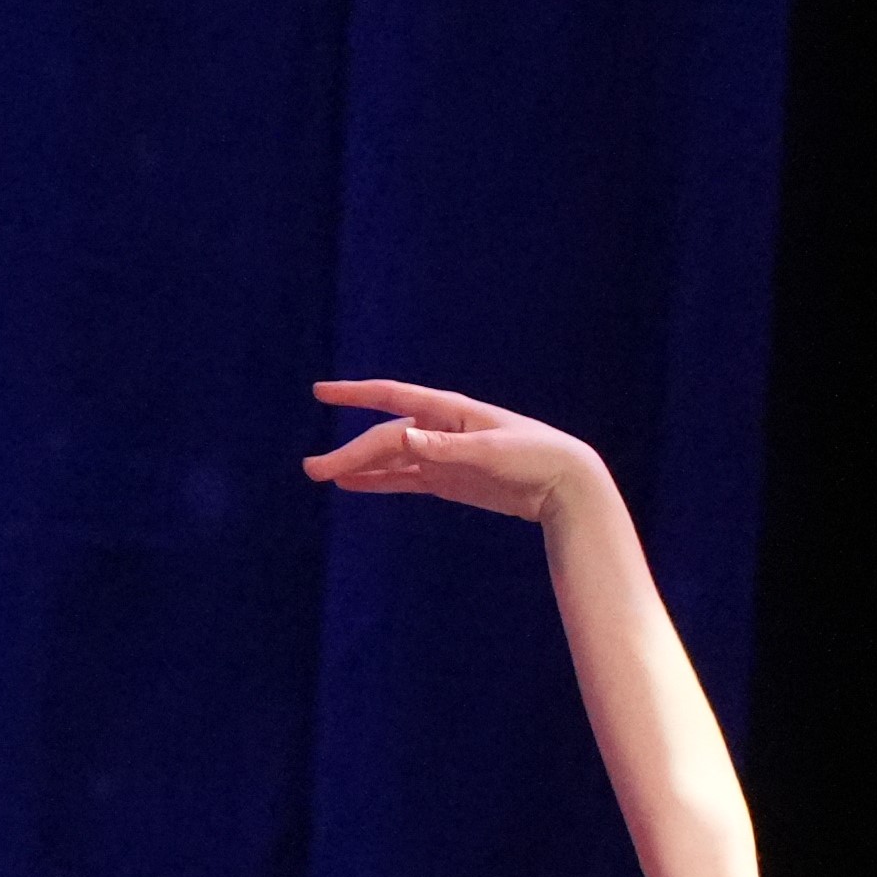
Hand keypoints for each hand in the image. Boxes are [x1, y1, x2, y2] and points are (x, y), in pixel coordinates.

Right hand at [305, 380, 596, 520]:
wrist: (563, 481)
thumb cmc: (534, 456)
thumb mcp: (492, 452)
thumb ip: (446, 448)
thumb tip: (405, 440)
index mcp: (448, 411)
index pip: (392, 398)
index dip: (355, 394)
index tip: (321, 391)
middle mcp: (438, 428)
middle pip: (384, 439)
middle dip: (349, 451)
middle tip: (312, 469)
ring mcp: (440, 455)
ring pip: (389, 459)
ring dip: (357, 466)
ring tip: (322, 474)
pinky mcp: (447, 479)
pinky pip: (404, 479)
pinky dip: (378, 482)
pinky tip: (352, 485)